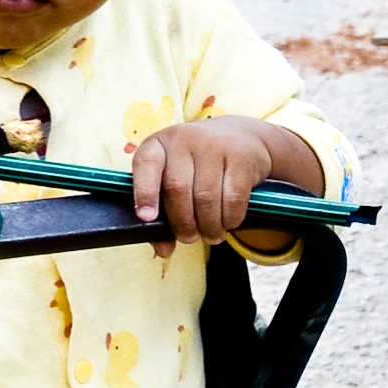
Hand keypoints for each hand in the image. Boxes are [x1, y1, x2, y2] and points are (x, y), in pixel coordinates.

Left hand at [130, 117, 287, 253]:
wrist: (242, 136)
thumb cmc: (198, 165)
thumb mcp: (176, 177)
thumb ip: (164, 213)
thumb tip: (163, 251)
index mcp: (159, 144)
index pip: (146, 163)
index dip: (144, 192)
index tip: (146, 218)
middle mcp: (185, 139)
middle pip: (177, 189)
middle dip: (183, 223)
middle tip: (189, 238)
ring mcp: (214, 145)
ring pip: (206, 197)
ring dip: (208, 226)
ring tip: (210, 235)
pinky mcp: (241, 157)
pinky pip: (233, 198)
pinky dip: (229, 219)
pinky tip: (228, 223)